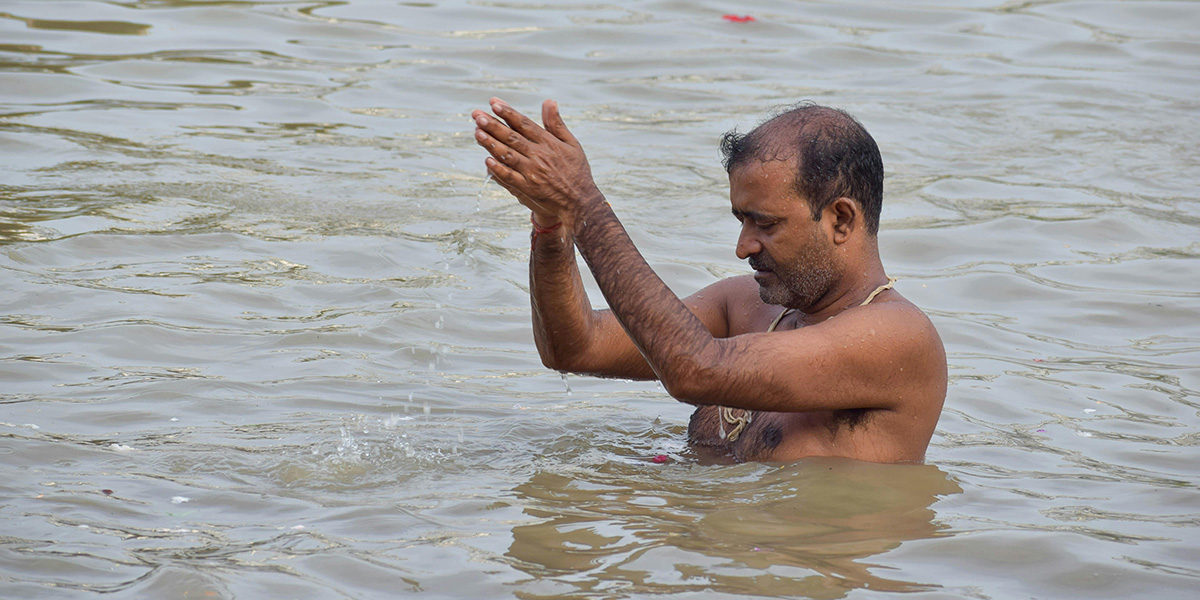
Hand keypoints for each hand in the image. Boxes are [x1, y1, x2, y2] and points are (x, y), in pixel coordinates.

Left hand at [472, 98, 603, 228]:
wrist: (580, 201)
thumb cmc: (576, 170)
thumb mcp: (572, 144)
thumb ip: (557, 123)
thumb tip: (549, 101)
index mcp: (549, 143)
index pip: (525, 124)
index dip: (508, 113)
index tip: (494, 103)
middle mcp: (540, 156)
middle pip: (512, 137)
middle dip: (493, 125)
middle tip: (477, 115)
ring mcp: (533, 173)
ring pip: (508, 155)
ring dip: (491, 143)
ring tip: (477, 132)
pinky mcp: (528, 188)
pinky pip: (510, 177)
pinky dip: (498, 169)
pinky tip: (486, 160)